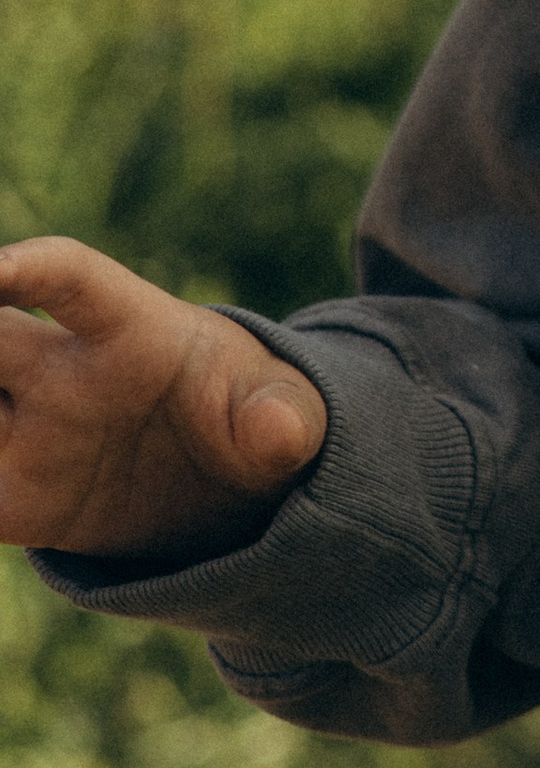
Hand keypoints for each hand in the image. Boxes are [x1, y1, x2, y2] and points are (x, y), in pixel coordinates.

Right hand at [0, 236, 325, 559]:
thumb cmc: (252, 417)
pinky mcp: (10, 497)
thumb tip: (282, 434)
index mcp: (128, 329)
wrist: (227, 487)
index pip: (72, 283)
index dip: (30, 270)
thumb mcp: (284, 417)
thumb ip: (282, 419)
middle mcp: (56, 371)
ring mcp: (23, 431)